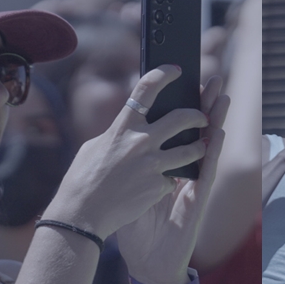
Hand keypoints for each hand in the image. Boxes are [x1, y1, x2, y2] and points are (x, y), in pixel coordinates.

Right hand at [45, 65, 210, 241]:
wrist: (82, 213)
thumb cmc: (83, 178)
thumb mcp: (96, 146)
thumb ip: (119, 133)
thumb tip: (131, 126)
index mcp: (122, 126)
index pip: (146, 89)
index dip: (164, 74)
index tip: (176, 70)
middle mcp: (140, 141)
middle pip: (182, 118)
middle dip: (198, 115)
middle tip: (202, 117)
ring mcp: (152, 164)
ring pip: (191, 150)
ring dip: (199, 147)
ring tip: (199, 147)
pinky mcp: (158, 186)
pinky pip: (173, 178)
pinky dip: (169, 180)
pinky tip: (160, 185)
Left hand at [115, 78, 229, 283]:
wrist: (146, 261)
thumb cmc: (135, 227)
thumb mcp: (128, 188)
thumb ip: (128, 164)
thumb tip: (114, 139)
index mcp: (163, 165)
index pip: (174, 129)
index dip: (180, 105)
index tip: (182, 80)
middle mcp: (181, 171)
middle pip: (194, 131)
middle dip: (201, 104)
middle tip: (208, 79)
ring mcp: (191, 185)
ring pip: (205, 147)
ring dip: (214, 121)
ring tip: (220, 96)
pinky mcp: (195, 201)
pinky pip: (205, 172)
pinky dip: (212, 152)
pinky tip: (217, 133)